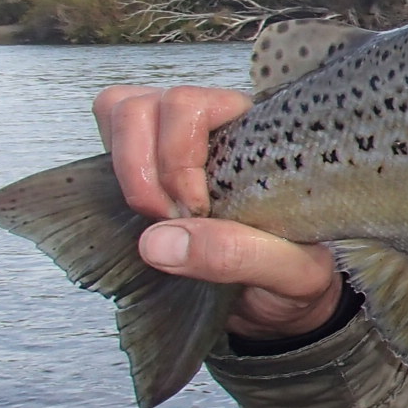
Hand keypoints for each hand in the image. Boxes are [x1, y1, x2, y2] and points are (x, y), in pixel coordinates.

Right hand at [93, 85, 342, 340]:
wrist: (284, 303)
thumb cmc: (297, 277)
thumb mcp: (291, 274)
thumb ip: (238, 255)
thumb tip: (157, 240)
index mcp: (259, 135)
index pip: (193, 104)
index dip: (178, 156)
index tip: (195, 210)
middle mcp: (215, 127)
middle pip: (144, 104)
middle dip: (143, 167)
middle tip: (169, 218)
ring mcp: (176, 142)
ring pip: (121, 113)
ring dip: (127, 170)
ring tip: (158, 217)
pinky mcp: (149, 167)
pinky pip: (110, 146)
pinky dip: (116, 179)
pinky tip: (147, 218)